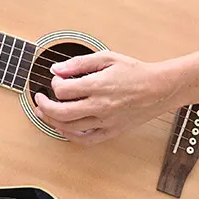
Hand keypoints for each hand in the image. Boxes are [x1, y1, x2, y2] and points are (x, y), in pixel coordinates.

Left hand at [32, 51, 177, 145]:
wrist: (159, 88)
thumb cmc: (135, 72)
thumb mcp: (107, 58)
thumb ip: (79, 63)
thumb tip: (57, 69)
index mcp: (98, 85)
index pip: (63, 90)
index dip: (54, 84)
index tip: (56, 80)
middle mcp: (100, 106)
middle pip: (61, 112)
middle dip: (44, 106)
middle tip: (38, 100)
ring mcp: (106, 121)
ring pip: (70, 128)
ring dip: (52, 121)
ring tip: (45, 114)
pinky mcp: (112, 132)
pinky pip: (86, 140)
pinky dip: (70, 136)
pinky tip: (63, 129)